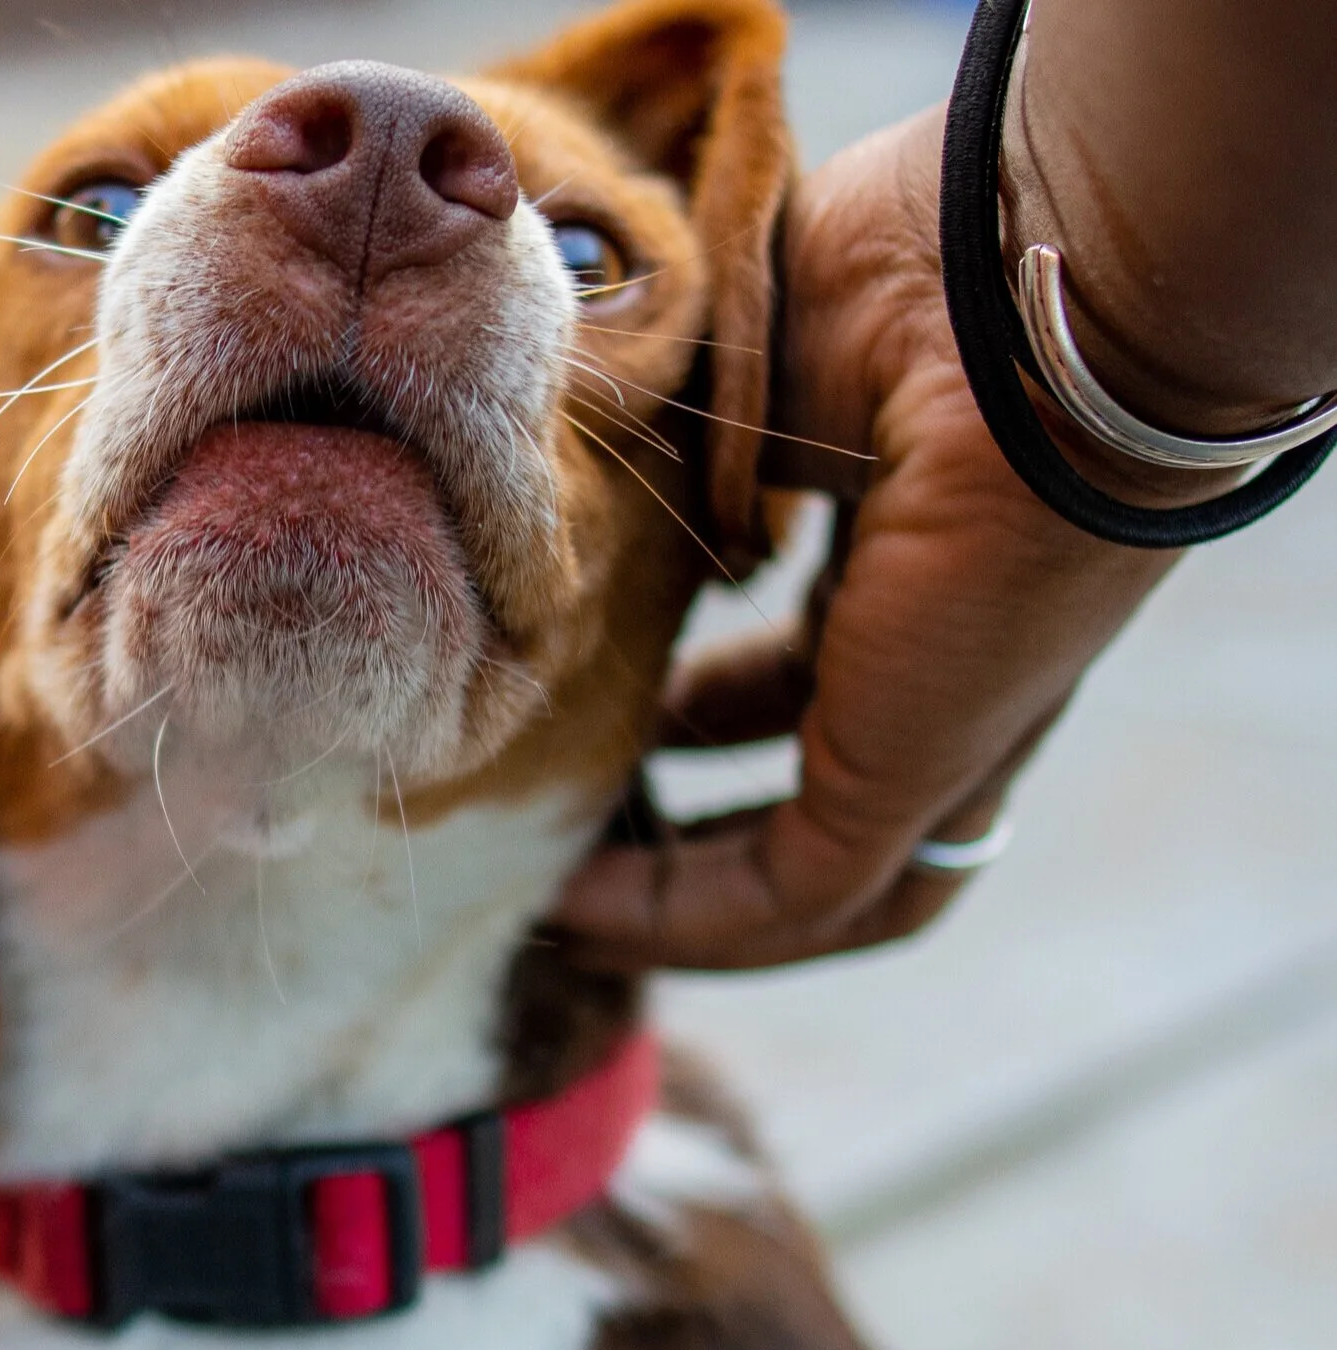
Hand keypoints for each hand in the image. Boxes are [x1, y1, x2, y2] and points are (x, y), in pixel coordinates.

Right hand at [549, 111, 1195, 970]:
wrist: (1007, 294)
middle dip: (687, 808)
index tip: (589, 702)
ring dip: (684, 897)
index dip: (702, 704)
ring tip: (558, 896)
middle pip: (817, 771)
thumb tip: (500, 436)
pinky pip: (789, 892)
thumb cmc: (898, 276)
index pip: (813, 663)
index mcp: (913, 542)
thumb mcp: (728, 355)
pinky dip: (679, 914)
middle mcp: (937, 647)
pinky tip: (572, 903)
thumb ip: (638, 420)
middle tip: (567, 807)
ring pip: (821, 870)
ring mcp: (941, 718)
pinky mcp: (913, 769)